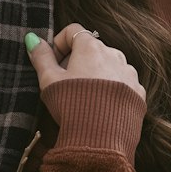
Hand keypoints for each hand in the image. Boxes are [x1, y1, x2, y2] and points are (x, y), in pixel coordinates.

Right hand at [25, 22, 145, 103]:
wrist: (100, 140)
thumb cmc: (72, 106)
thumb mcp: (49, 81)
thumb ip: (41, 57)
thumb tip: (32, 39)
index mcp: (91, 47)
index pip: (73, 31)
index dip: (59, 44)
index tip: (53, 63)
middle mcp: (114, 55)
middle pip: (92, 49)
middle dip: (77, 61)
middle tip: (66, 84)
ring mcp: (129, 74)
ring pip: (109, 66)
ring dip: (97, 74)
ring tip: (85, 97)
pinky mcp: (138, 93)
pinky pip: (123, 83)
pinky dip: (112, 89)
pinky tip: (102, 106)